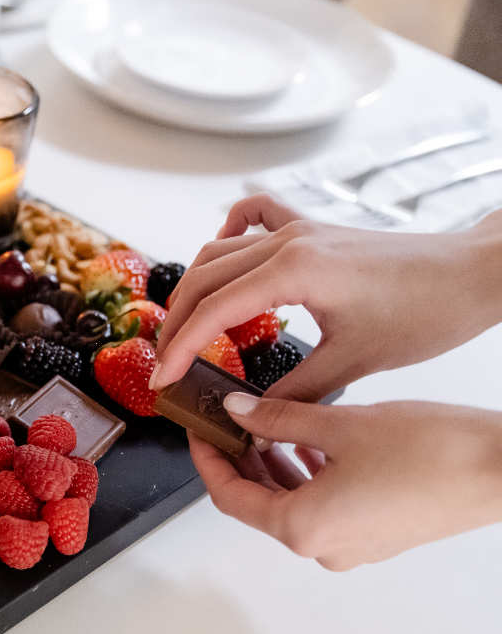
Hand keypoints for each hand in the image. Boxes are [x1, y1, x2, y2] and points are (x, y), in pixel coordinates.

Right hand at [152, 194, 501, 400]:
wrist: (473, 275)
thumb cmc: (426, 313)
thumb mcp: (353, 363)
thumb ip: (291, 391)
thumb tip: (250, 416)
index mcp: (294, 272)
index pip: (213, 312)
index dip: (180, 349)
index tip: (163, 380)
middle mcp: (288, 242)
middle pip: (203, 279)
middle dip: (176, 323)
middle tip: (165, 363)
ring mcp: (299, 230)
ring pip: (218, 251)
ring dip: (194, 288)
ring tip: (183, 327)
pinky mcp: (313, 230)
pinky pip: (254, 216)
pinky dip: (229, 235)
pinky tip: (225, 261)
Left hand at [192, 394, 501, 569]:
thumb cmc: (431, 451)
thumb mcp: (340, 425)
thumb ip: (278, 419)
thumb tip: (236, 410)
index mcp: (302, 528)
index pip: (229, 496)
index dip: (208, 460)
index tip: (198, 428)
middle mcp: (321, 548)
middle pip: (258, 502)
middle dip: (239, 458)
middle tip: (227, 417)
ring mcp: (351, 547)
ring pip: (291, 504)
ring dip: (273, 464)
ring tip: (263, 420)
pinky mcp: (376, 536)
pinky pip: (323, 507)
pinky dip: (306, 475)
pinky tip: (308, 440)